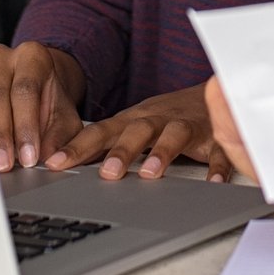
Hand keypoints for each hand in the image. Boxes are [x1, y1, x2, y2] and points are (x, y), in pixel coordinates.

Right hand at [0, 41, 84, 172]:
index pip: (25, 91)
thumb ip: (60, 136)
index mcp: (32, 57)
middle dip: (1, 135)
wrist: (40, 84)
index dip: (26, 126)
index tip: (28, 156)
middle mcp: (3, 59)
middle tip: (5, 164)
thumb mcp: (65, 116)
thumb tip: (50, 159)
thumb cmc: (52, 100)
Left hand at [43, 85, 234, 180]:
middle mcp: (159, 119)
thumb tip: (67, 165)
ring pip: (174, 135)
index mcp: (135, 119)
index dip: (77, 147)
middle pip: (137, 130)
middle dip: (121, 151)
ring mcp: (187, 125)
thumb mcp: (135, 125)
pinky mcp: (215, 136)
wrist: (214, 92)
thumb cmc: (167, 116)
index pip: (101, 132)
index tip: (54, 164)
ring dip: (162, 152)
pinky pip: (218, 150)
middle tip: (106, 174)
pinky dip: (217, 166)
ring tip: (150, 174)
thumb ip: (108, 144)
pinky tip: (212, 182)